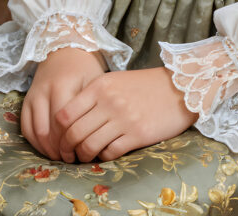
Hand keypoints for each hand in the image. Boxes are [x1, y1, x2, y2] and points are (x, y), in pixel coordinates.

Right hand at [21, 48, 105, 162]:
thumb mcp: (94, 82)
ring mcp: (33, 96)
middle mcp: (44, 91)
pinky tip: (48, 148)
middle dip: (59, 149)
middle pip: (48, 130)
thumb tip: (96, 138)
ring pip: (35, 132)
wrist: (64, 49)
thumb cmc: (84, 68)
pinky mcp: (26, 101)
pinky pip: (26, 128)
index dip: (72, 141)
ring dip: (47, 149)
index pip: (64, 122)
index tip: (82, 152)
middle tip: (71, 159)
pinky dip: (35, 142)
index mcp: (64, 85)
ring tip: (61, 156)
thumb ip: (92, 107)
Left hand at [56, 67, 195, 161]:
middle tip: (68, 154)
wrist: (180, 87)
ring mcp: (123, 118)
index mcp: (100, 86)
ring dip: (84, 156)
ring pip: (89, 145)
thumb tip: (69, 121)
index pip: (65, 113)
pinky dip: (104, 157)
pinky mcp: (137, 134)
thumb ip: (93, 96)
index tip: (60, 139)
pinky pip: (110, 152)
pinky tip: (106, 152)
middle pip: (74, 133)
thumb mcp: (116, 81)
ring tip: (86, 156)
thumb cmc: (145, 85)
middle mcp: (109, 101)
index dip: (58, 131)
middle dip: (67, 149)